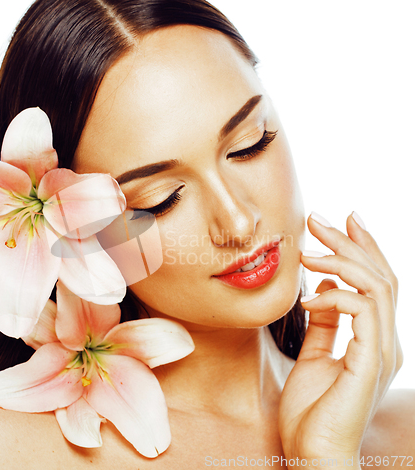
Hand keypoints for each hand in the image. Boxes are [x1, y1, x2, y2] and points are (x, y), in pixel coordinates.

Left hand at [278, 211, 401, 467]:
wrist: (312, 455)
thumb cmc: (312, 411)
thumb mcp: (315, 355)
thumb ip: (325, 323)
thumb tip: (326, 285)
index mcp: (374, 339)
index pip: (376, 282)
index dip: (363, 247)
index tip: (343, 220)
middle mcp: (385, 341)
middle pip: (379, 276)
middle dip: (350, 241)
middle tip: (320, 218)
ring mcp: (382, 352)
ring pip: (376, 287)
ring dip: (341, 260)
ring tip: (307, 250)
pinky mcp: (369, 362)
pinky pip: (361, 312)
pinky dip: (334, 296)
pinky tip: (308, 297)